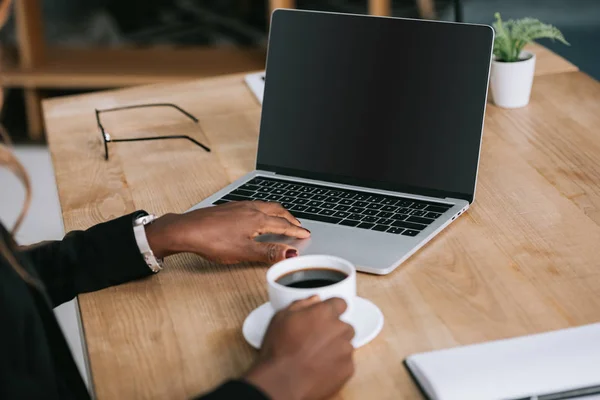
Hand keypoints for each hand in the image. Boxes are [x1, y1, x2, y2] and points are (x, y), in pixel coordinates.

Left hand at [145, 201, 310, 262]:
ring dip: (278, 211)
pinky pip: (254, 204)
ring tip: (282, 217)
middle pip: (277, 210)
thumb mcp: (244, 252)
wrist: (186, 229)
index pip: (283, 225)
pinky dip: (264, 209)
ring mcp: (239, 206)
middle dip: (290, 218)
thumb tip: (291, 254)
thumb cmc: (212, 240)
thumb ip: (269, 253)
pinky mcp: (229, 207)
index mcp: (257, 220)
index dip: (296, 231)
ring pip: (265, 205)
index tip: (305, 234)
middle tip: (298, 225)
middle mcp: (250, 209)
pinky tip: (257, 214)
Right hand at [244, 297, 354, 399]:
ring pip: (346, 345)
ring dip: (335, 348)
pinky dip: (336, 365)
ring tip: (316, 356)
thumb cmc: (279, 351)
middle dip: (333, 331)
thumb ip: (302, 304)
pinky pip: (346, 363)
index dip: (333, 310)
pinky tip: (320, 367)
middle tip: (317, 340)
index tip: (328, 316)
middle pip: (344, 326)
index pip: (340, 303)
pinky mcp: (348, 369)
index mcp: (324, 313)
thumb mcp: (281, 318)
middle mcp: (339, 329)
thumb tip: (314, 300)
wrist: (281, 382)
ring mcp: (345, 350)